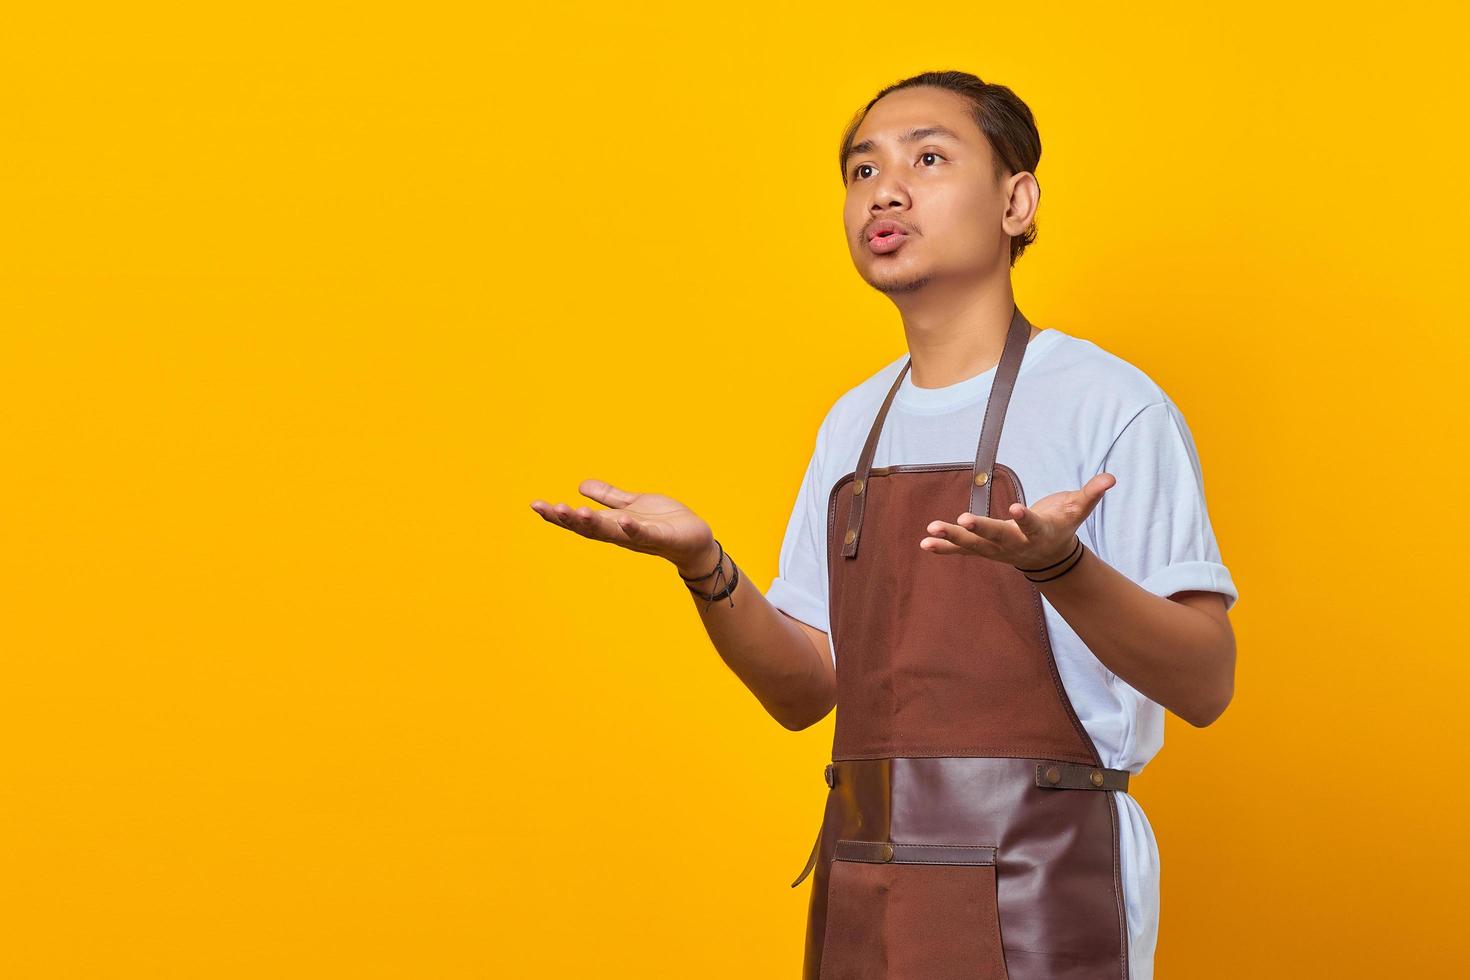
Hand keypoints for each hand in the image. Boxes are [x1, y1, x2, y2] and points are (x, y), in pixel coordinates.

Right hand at [530, 479, 714, 570]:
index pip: (580, 521)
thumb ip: (608, 497)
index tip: (535, 505)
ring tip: (576, 511)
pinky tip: (624, 519)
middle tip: (548, 508)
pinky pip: (646, 533)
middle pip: (590, 529)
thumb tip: (580, 485)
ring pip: (612, 532)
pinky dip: (634, 528)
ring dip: (594, 523)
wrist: (695, 540)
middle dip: (568, 520)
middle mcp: (621, 534)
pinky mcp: (662, 537)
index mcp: (612, 525)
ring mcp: (640, 537)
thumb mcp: (632, 505)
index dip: (558, 516)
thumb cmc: (664, 523)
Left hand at [919, 473, 1115, 568]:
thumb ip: (1091, 494)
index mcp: (1039, 533)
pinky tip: (925, 542)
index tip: (1015, 509)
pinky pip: (961, 551)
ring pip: (974, 546)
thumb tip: (1110, 478)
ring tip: (931, 529)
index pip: (1032, 526)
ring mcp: (997, 550)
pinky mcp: (984, 551)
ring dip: (952, 537)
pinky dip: (944, 547)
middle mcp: (1016, 545)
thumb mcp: (1077, 510)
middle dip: (981, 530)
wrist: (1049, 558)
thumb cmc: (1061, 525)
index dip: (1025, 518)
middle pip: (997, 538)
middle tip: (963, 519)